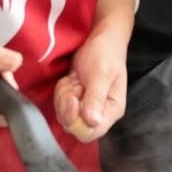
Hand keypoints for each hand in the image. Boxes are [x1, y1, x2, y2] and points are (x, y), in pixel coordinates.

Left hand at [56, 27, 128, 142]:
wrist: (99, 39)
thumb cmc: (105, 54)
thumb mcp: (101, 74)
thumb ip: (95, 98)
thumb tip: (92, 122)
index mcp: (111, 111)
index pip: (91, 132)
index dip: (77, 121)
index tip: (75, 99)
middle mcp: (99, 114)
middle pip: (73, 126)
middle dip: (68, 105)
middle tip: (75, 85)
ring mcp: (86, 107)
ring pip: (64, 115)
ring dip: (64, 96)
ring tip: (75, 80)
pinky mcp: (76, 100)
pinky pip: (60, 104)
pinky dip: (62, 91)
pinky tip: (71, 79)